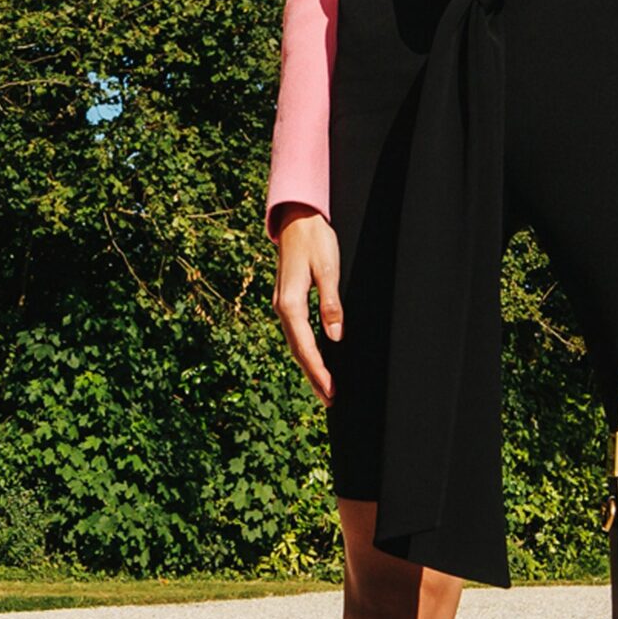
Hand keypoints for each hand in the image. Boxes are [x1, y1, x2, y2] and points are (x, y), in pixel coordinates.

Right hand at [272, 207, 342, 402]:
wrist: (296, 219)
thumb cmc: (315, 239)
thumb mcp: (329, 269)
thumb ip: (331, 303)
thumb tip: (334, 336)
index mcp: (291, 303)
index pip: (305, 346)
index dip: (318, 371)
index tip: (331, 390)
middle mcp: (282, 307)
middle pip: (297, 351)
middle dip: (313, 376)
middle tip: (330, 399)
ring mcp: (282, 305)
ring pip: (295, 344)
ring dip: (309, 367)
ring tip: (324, 388)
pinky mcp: (287, 301)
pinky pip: (295, 333)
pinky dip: (305, 351)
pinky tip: (314, 360)